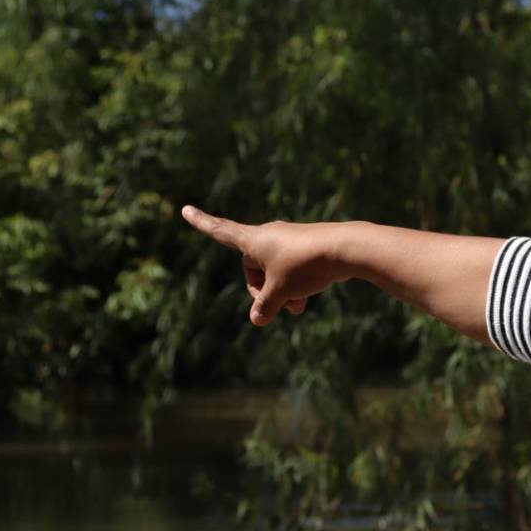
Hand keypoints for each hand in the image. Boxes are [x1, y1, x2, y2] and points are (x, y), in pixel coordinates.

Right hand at [182, 205, 347, 325]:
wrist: (345, 249)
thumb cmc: (306, 266)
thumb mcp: (280, 292)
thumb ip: (265, 306)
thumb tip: (257, 320)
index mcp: (253, 240)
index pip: (220, 231)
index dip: (202, 224)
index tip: (185, 210)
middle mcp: (268, 235)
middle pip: (252, 268)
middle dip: (262, 290)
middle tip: (279, 305)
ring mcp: (288, 240)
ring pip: (275, 272)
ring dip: (281, 292)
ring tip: (298, 307)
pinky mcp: (306, 246)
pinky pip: (291, 269)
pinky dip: (295, 284)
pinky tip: (308, 295)